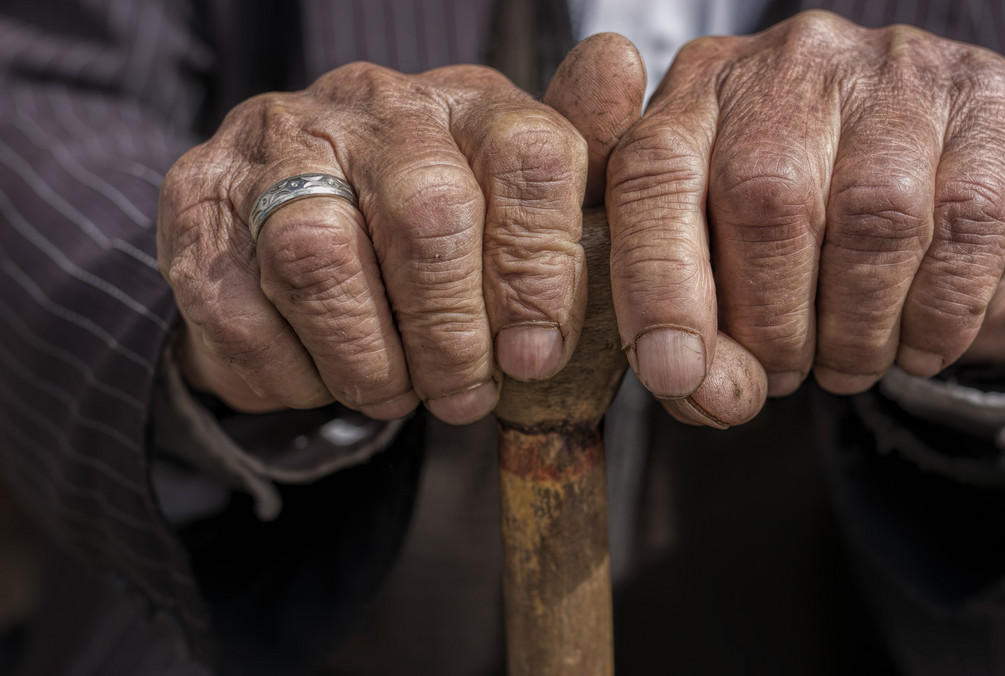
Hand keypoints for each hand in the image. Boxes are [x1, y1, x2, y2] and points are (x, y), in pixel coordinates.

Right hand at [158, 39, 643, 424]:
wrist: (295, 219)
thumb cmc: (433, 230)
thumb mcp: (518, 214)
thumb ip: (571, 182)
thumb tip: (621, 67)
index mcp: (470, 104)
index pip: (529, 158)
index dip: (538, 271)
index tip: (534, 356)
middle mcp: (374, 106)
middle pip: (427, 213)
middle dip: (451, 334)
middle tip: (463, 394)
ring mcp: (278, 143)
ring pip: (321, 259)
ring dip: (367, 358)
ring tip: (395, 394)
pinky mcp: (197, 195)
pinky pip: (235, 303)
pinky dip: (287, 369)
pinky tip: (319, 376)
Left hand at [606, 10, 1004, 425]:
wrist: (929, 183)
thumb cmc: (797, 230)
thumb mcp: (719, 258)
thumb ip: (687, 322)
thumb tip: (700, 392)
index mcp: (696, 94)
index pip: (652, 178)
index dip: (657, 286)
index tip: (675, 373)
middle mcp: (791, 62)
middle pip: (766, 202)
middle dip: (772, 325)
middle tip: (783, 375)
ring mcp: (895, 70)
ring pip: (872, 217)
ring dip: (858, 329)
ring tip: (847, 366)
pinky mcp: (987, 101)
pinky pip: (967, 225)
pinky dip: (939, 315)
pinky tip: (919, 345)